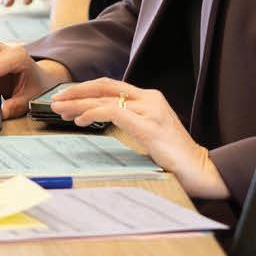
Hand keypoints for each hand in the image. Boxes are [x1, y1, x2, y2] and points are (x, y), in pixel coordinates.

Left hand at [48, 78, 228, 196]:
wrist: (200, 169)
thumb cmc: (172, 154)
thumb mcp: (146, 131)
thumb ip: (129, 120)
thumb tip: (98, 118)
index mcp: (149, 97)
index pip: (110, 86)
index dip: (85, 89)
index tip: (66, 97)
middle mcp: (150, 98)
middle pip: (105, 86)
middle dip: (77, 91)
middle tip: (55, 100)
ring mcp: (151, 110)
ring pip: (106, 99)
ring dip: (79, 104)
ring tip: (61, 110)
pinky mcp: (149, 125)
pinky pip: (114, 112)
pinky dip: (93, 113)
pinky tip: (80, 120)